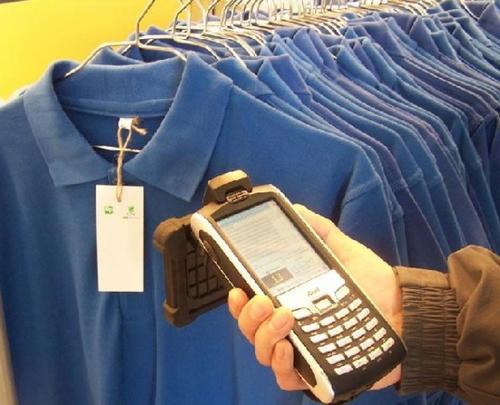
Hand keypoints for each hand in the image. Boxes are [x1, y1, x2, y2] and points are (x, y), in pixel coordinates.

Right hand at [227, 204, 401, 391]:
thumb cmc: (374, 286)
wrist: (407, 312)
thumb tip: (297, 209)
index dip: (239, 300)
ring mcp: (302, 351)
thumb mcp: (344, 252)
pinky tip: (288, 350)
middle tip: (265, 301)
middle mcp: (290, 328)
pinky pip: (285, 379)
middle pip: (251, 329)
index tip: (238, 288)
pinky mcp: (317, 373)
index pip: (253, 304)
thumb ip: (320, 231)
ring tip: (285, 317)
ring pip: (263, 353)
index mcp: (290, 301)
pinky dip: (281, 366)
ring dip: (265, 336)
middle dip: (249, 316)